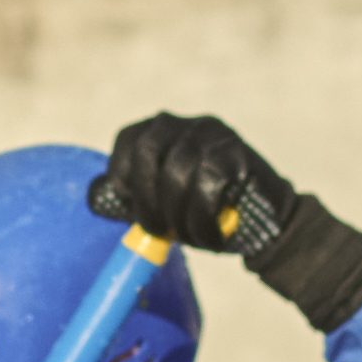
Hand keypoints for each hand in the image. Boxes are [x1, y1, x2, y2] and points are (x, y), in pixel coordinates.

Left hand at [100, 110, 361, 328]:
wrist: (267, 224)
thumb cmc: (209, 212)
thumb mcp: (165, 204)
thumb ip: (133, 198)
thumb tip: (94, 196)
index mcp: (166, 130)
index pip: (129, 139)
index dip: (122, 174)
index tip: (130, 205)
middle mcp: (188, 124)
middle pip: (148, 151)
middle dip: (146, 200)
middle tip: (155, 231)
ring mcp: (214, 135)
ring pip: (177, 173)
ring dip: (178, 217)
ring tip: (190, 236)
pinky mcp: (236, 153)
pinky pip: (206, 188)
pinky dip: (202, 221)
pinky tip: (211, 235)